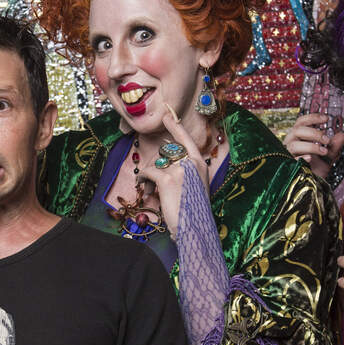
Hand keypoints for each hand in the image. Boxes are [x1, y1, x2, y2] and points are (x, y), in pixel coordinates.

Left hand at [135, 106, 209, 238]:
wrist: (194, 228)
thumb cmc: (194, 211)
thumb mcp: (196, 187)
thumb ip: (187, 172)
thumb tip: (166, 165)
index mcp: (201, 164)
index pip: (187, 140)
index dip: (176, 127)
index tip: (167, 115)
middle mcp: (192, 163)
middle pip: (167, 151)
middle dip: (155, 163)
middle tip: (147, 176)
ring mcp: (180, 170)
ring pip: (156, 162)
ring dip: (147, 175)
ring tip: (146, 188)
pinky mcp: (167, 179)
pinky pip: (148, 172)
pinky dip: (142, 179)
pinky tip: (142, 187)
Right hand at [283, 113, 343, 178]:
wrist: (311, 185)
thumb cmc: (316, 169)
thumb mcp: (328, 156)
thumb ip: (334, 146)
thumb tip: (342, 134)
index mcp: (298, 137)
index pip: (301, 122)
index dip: (312, 117)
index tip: (327, 118)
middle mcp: (291, 143)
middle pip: (297, 130)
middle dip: (314, 133)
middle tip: (327, 140)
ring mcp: (287, 154)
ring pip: (294, 144)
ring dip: (311, 146)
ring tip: (324, 151)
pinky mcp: (287, 166)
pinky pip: (291, 160)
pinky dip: (301, 158)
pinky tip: (310, 159)